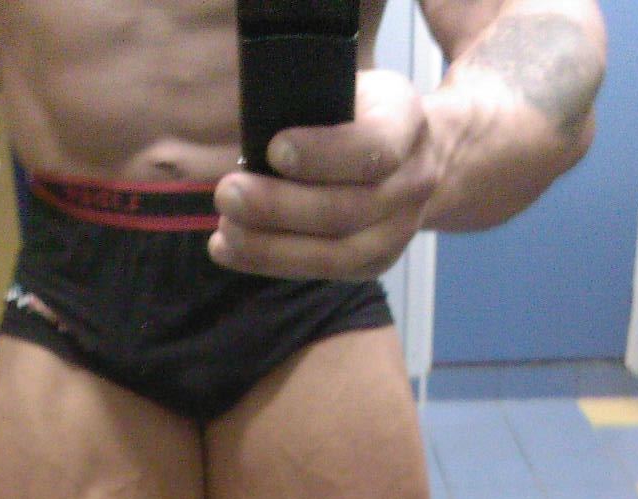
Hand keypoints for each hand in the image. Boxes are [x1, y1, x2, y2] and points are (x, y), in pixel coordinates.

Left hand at [209, 71, 438, 279]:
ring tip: (224, 230)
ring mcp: (399, 231)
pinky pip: (322, 272)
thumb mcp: (347, 87)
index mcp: (407, 124)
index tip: (273, 149)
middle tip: (226, 193)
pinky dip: (268, 263)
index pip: (373, 148)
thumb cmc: (360, 113)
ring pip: (335, 254)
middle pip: (347, 210)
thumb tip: (250, 125)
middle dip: (279, 207)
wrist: (412, 157)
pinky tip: (228, 250)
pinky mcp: (376, 263)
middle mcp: (413, 183)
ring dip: (269, 246)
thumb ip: (311, 102)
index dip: (322, 154)